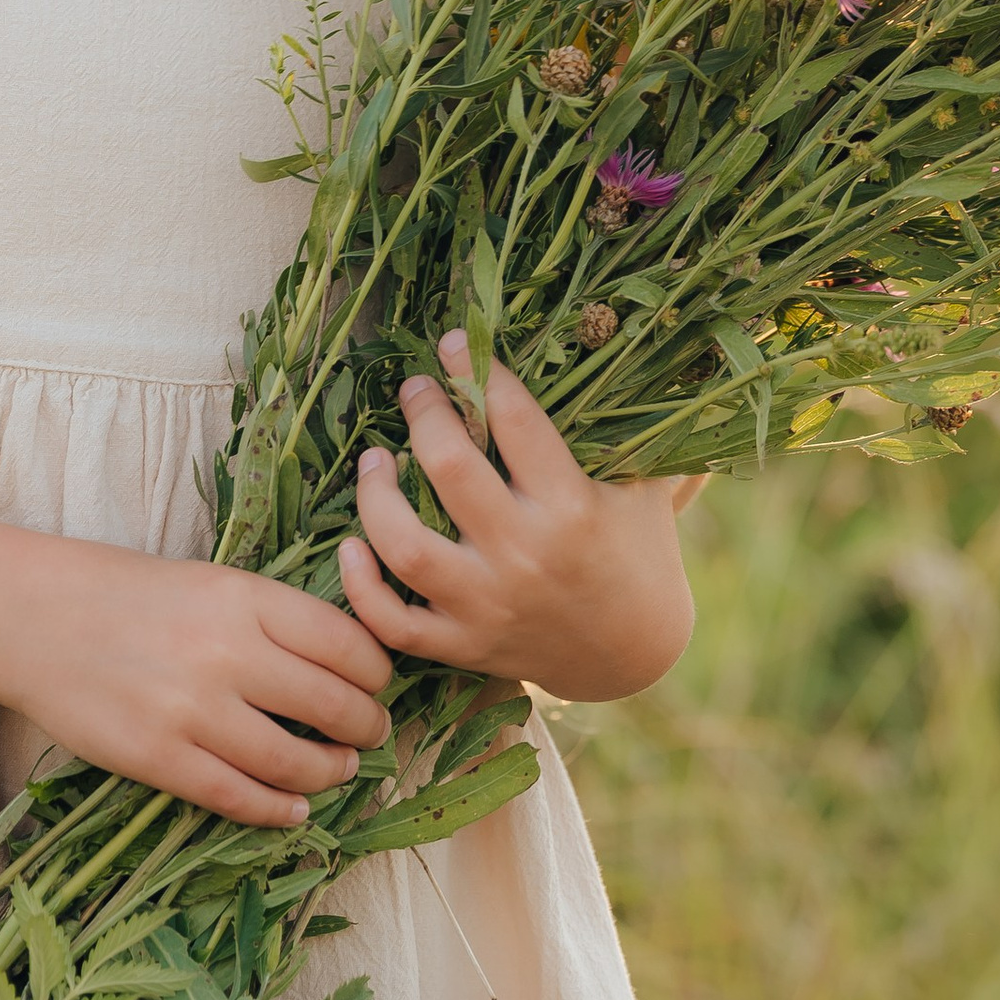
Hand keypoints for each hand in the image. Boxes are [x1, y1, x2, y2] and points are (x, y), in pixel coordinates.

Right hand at [4, 536, 393, 829]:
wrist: (34, 617)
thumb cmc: (129, 594)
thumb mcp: (211, 582)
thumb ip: (272, 618)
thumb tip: (345, 663)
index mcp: (245, 598)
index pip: (348, 644)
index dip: (377, 674)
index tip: (377, 685)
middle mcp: (227, 653)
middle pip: (334, 705)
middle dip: (366, 727)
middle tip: (370, 734)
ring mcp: (191, 711)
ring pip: (293, 761)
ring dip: (329, 772)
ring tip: (338, 769)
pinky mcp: (158, 759)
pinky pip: (237, 797)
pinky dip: (277, 809)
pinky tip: (294, 809)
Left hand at [339, 338, 697, 702]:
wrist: (633, 657)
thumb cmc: (639, 553)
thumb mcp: (648, 488)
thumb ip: (635, 429)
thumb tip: (628, 345)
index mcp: (572, 507)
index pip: (513, 419)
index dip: (477, 370)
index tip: (454, 342)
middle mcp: (524, 555)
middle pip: (449, 468)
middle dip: (424, 413)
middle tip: (415, 389)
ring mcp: (488, 604)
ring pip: (405, 546)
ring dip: (375, 495)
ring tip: (373, 458)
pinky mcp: (463, 645)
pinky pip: (393, 621)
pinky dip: (361, 587)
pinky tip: (351, 544)